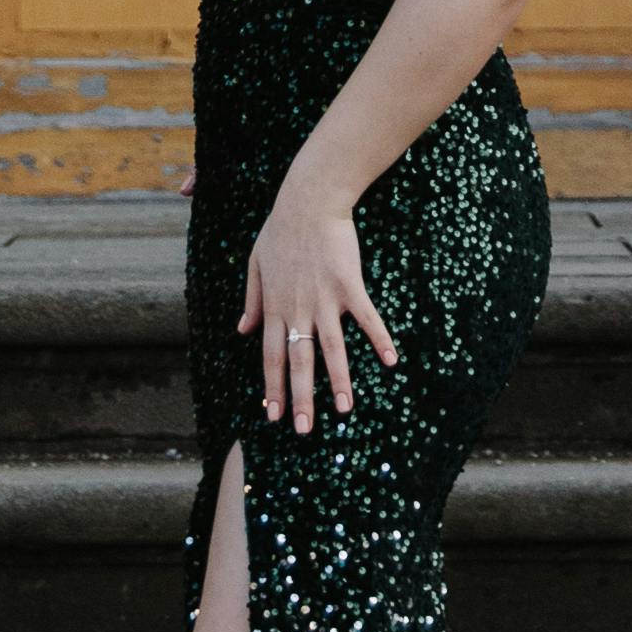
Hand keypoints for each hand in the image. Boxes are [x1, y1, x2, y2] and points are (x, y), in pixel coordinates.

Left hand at [241, 175, 399, 428]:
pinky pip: (366, 318)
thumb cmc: (281, 230)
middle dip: (301, 398)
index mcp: (274, 306)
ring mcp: (324, 299)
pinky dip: (379, 339)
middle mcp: (297, 309)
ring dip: (338, 381)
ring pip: (331, 348)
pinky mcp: (349, 285)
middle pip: (299, 361)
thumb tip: (241, 330)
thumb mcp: (255, 265)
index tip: (273, 415)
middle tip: (303, 430)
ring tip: (345, 410)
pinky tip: (391, 361)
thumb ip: (250, 300)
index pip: (270, 356)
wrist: (309, 200)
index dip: (272, 386)